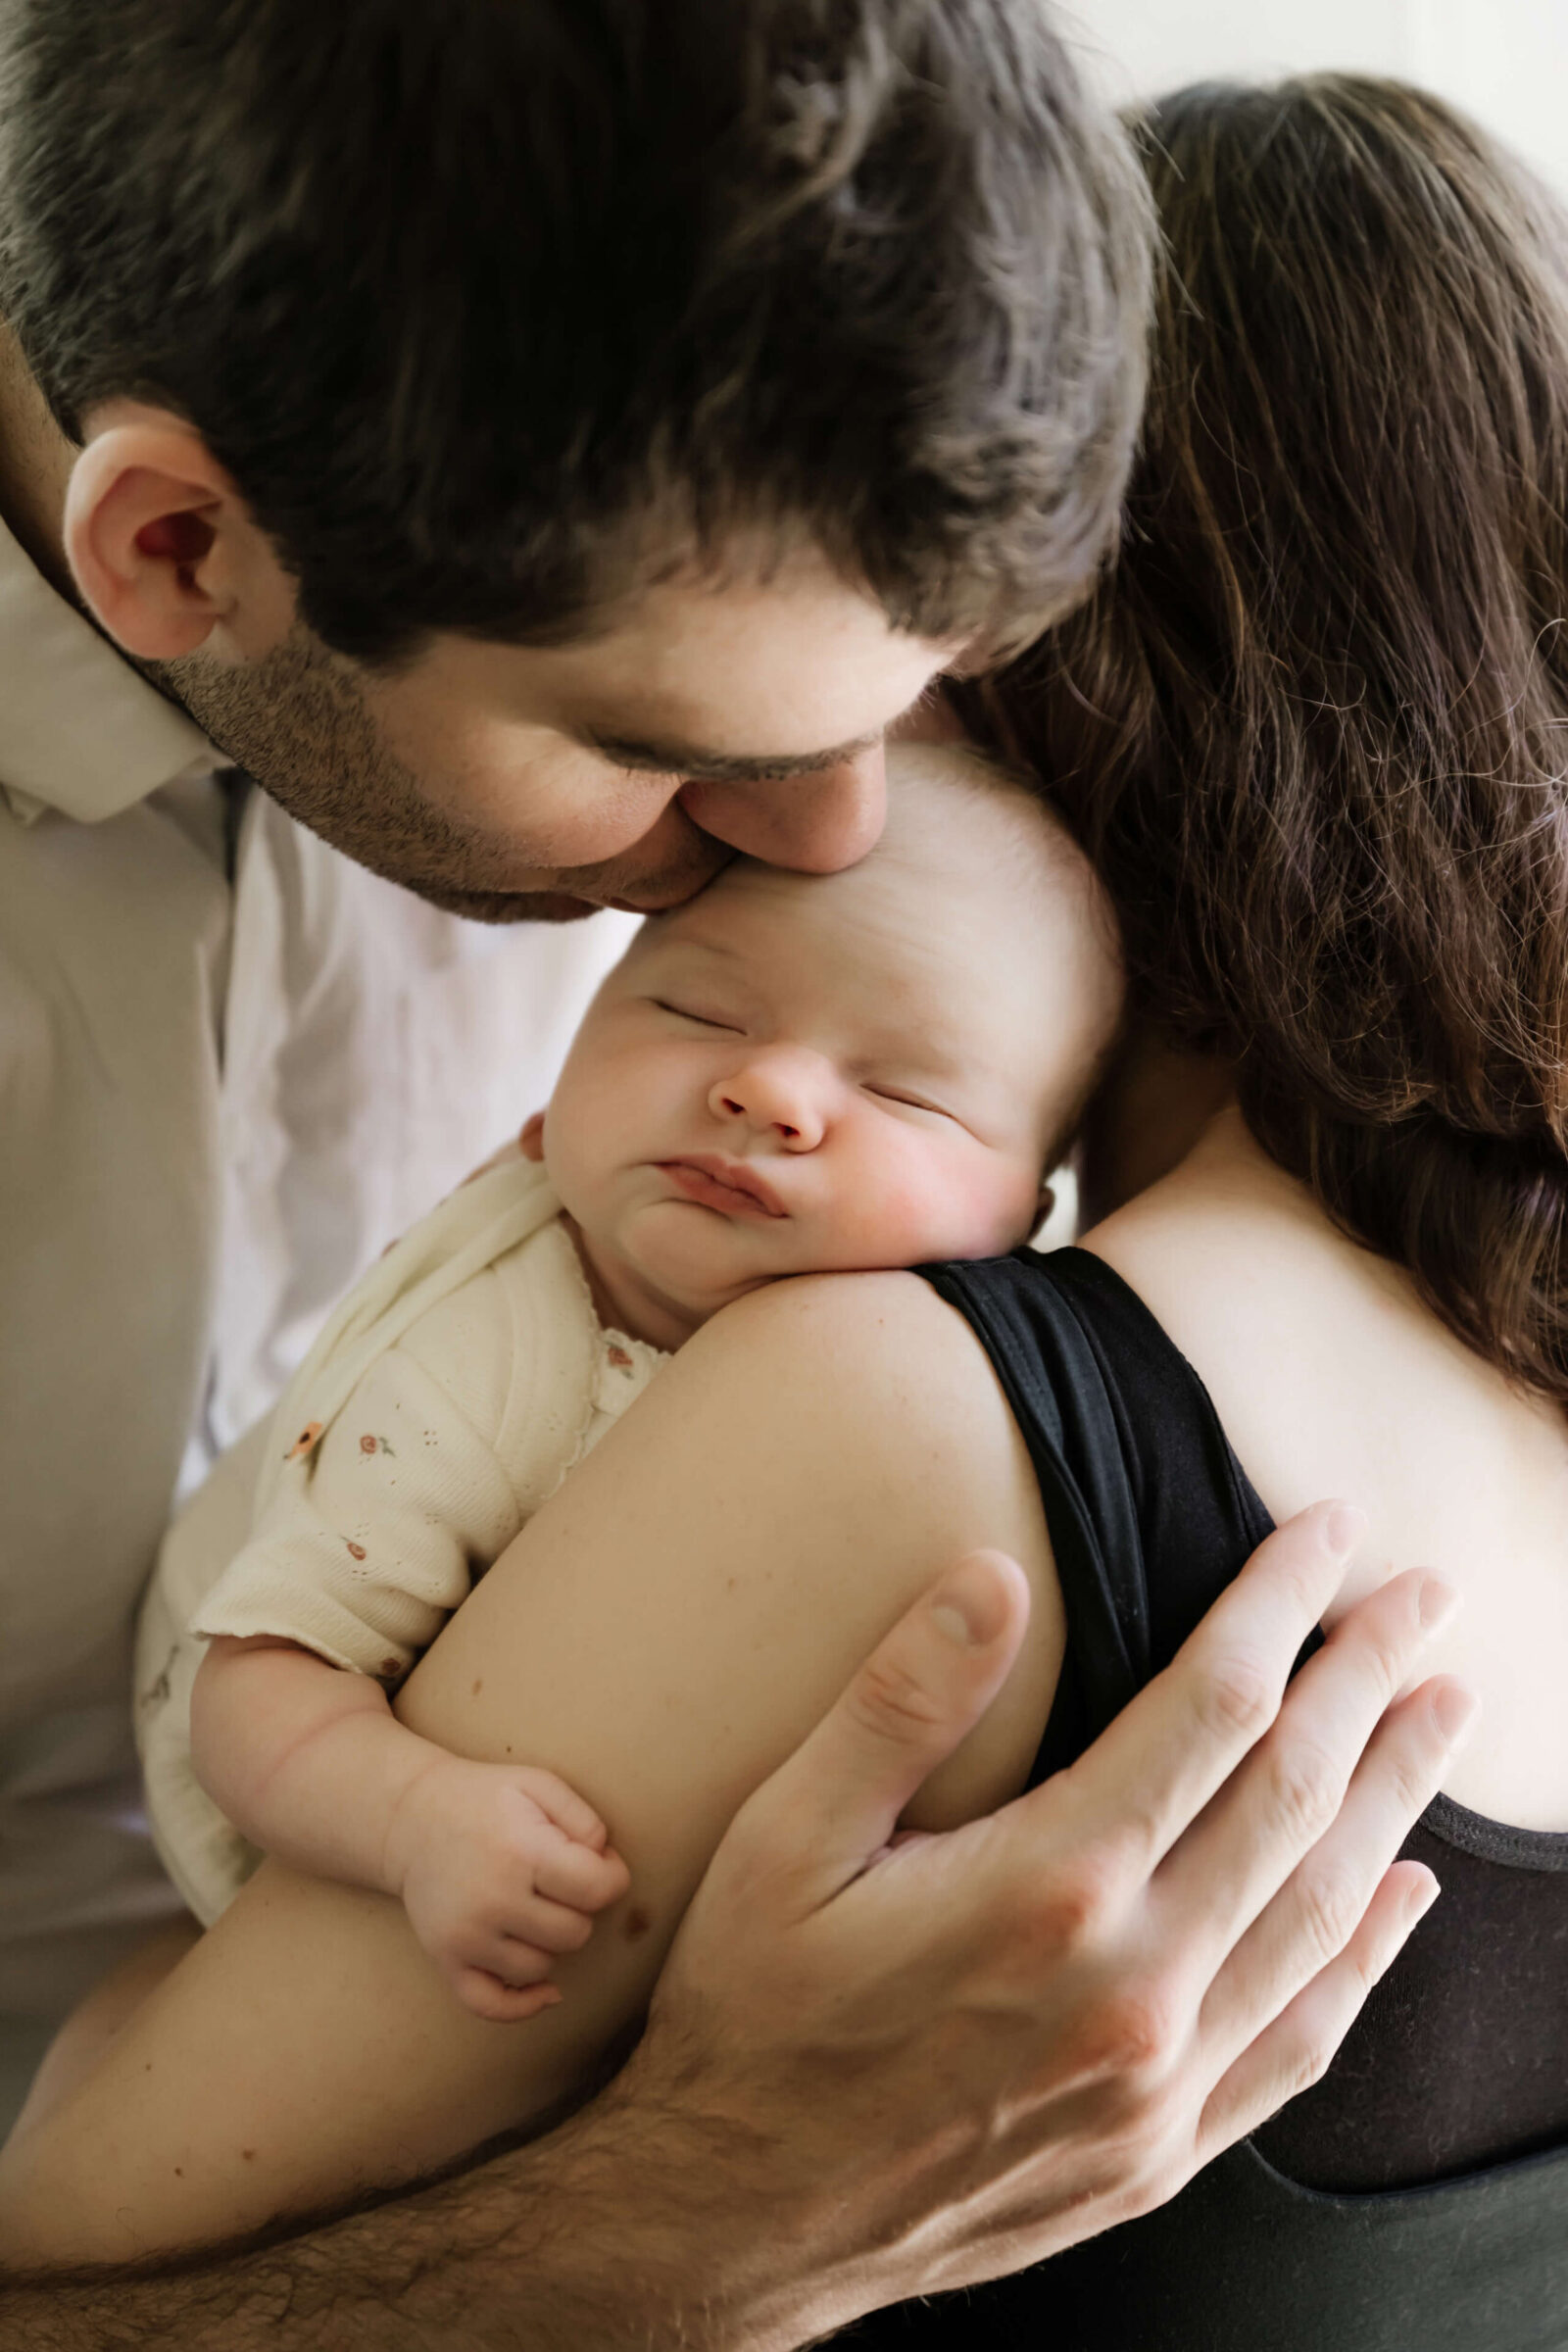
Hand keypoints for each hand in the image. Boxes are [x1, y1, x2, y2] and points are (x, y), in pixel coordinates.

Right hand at [385, 1757, 630, 2020]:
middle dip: (579, 1909)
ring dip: (549, 1944)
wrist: (410, 1818)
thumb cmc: (484, 1800)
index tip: (600, 1863)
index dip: (612, 1876)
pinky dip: (523, 2006)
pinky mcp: (446, 1959)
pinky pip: (492, 2005)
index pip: (598, 1890)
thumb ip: (585, 1820)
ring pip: (541, 1968)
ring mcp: (467, 1936)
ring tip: (534, 1909)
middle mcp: (493, 1900)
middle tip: (559, 1882)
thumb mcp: (539, 1785)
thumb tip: (607, 1866)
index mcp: (522, 1852)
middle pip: (574, 1933)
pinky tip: (546, 1991)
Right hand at [625, 1503, 1473, 2331]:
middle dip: (1369, 1679)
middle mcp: (1131, 1987)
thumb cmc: (752, 2010)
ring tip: (1439, 1712)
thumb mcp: (784, 1838)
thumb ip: (899, 1702)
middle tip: (1424, 1598)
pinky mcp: (1160, 2152)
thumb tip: (994, 1573)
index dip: (1282, 1605)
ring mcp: (1158, 2082)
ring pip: (1322, 1911)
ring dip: (1394, 1798)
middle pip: (1296, 1796)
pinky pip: (1301, 2039)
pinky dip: (1368, 1958)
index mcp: (1048, 1889)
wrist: (735, 2219)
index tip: (1328, 1532)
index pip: (1214, 1706)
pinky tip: (1403, 1895)